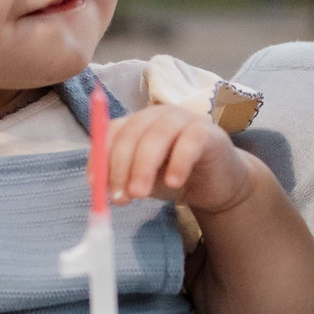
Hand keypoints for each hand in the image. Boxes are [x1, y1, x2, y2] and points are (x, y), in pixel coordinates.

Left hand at [104, 104, 252, 215]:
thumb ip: (123, 181)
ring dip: (144, 166)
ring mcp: (184, 119)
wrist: (217, 184)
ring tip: (139, 194)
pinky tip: (174, 183)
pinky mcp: (209, 132)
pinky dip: (179, 162)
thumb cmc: (175, 178)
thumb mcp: (143, 180)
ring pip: (159, 134)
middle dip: (120, 166)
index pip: (111, 131)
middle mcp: (158, 115)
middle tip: (119, 197)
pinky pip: (190, 142)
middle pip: (133, 132)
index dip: (101, 157)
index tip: (96, 186)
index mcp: (138, 123)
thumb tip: (100, 192)